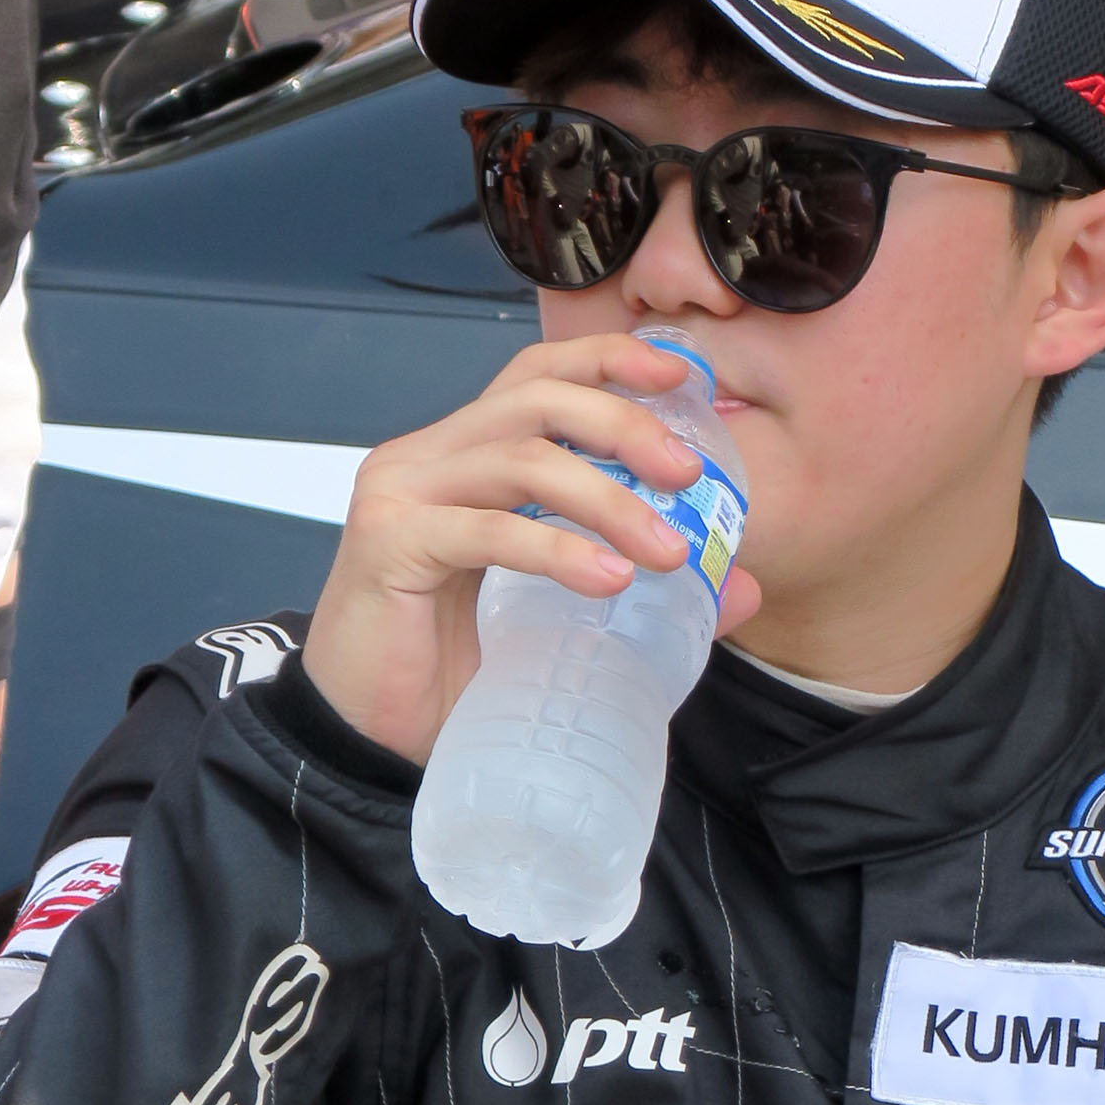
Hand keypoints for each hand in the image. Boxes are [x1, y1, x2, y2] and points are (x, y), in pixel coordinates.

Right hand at [301, 333, 762, 768]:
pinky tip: (607, 579)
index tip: (682, 378)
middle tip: (688, 478)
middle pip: (536, 400)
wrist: (363, 743)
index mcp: (464, 456)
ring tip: (668, 553)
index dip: (608, 361)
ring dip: (606, 497)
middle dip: (624, 426)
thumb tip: (740, 587)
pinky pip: (487, 531)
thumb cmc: (450, 676)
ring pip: (520, 457)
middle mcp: (427, 457)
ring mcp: (401, 492)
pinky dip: (556, 550)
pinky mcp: (388, 542)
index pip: (537, 376)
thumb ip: (638, 590)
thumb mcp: (553, 621)